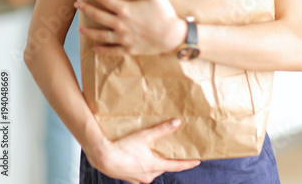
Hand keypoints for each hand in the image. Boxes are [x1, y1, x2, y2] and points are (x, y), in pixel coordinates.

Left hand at [76, 0, 185, 55]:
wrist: (173, 36)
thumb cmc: (164, 13)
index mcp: (125, 9)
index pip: (104, 0)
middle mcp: (121, 24)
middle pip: (98, 16)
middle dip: (86, 9)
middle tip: (77, 5)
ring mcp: (124, 38)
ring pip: (101, 35)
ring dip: (89, 31)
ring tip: (80, 28)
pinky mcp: (129, 49)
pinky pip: (111, 50)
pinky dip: (102, 49)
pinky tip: (94, 48)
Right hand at [83, 118, 199, 183]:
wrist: (104, 158)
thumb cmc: (124, 147)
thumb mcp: (145, 136)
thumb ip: (162, 129)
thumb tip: (177, 123)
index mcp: (154, 166)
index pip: (176, 166)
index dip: (187, 163)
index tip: (197, 161)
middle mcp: (148, 176)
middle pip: (163, 167)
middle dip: (168, 160)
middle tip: (172, 152)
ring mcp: (138, 178)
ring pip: (152, 171)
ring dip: (154, 163)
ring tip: (153, 153)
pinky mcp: (129, 178)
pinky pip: (141, 173)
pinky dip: (143, 166)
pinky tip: (138, 158)